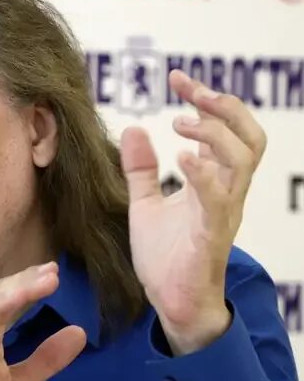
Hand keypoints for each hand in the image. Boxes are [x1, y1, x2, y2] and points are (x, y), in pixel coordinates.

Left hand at [120, 69, 266, 354]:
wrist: (171, 302)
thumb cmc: (166, 255)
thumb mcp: (145, 204)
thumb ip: (141, 169)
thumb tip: (132, 127)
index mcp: (212, 183)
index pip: (224, 131)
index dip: (207, 100)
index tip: (178, 78)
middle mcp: (225, 193)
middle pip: (248, 138)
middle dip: (224, 106)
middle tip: (190, 90)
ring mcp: (222, 214)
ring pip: (243, 161)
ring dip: (215, 133)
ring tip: (180, 122)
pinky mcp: (211, 238)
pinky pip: (218, 201)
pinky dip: (204, 174)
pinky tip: (182, 157)